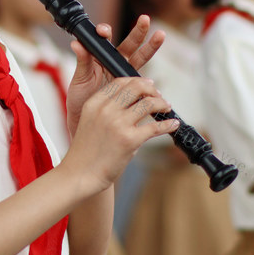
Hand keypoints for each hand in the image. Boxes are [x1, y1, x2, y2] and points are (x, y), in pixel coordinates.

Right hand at [59, 77, 177, 194]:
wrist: (80, 173)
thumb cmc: (86, 150)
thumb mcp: (90, 121)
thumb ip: (107, 109)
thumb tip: (135, 101)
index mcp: (94, 103)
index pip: (120, 82)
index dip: (138, 81)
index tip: (148, 85)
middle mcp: (105, 110)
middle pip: (136, 87)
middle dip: (152, 89)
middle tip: (158, 95)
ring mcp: (118, 124)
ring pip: (148, 104)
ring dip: (162, 104)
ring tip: (166, 108)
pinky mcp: (130, 140)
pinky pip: (155, 126)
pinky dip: (168, 124)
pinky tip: (173, 124)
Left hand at [64, 15, 164, 137]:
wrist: (84, 124)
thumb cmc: (79, 101)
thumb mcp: (79, 80)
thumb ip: (82, 62)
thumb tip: (76, 43)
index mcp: (99, 58)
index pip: (105, 40)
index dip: (106, 32)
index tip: (104, 31)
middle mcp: (114, 64)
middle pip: (128, 44)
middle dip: (137, 31)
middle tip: (145, 19)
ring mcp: (124, 76)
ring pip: (140, 58)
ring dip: (150, 47)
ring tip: (160, 35)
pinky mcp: (132, 91)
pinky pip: (143, 84)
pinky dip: (150, 82)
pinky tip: (155, 80)